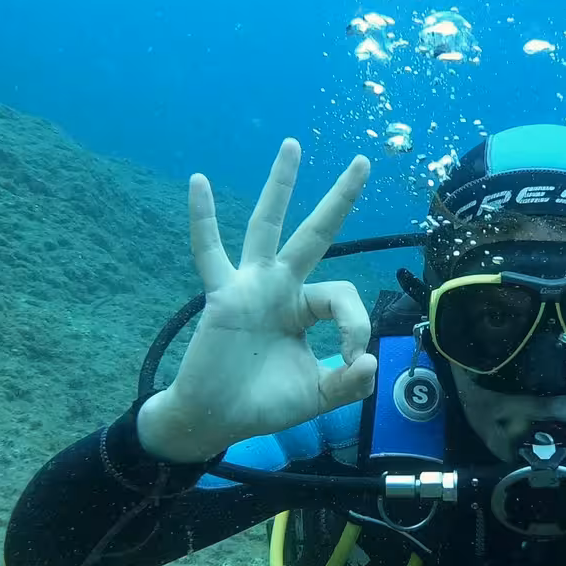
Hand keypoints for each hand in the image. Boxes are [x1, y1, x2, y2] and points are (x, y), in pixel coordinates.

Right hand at [137, 140, 376, 461]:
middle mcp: (281, 287)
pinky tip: (196, 183)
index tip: (352, 360)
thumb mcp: (316, 396)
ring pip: (267, 226)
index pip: (343, 294)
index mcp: (305, 308)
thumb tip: (369, 364)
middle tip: (364, 161)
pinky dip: (201, 219)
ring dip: (280, 186)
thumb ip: (347, 384)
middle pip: (316, 233)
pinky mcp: (222, 295)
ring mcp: (251, 286)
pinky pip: (208, 252)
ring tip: (293, 146)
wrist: (215, 419)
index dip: (356, 324)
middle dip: (340, 198)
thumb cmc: (263, 404)